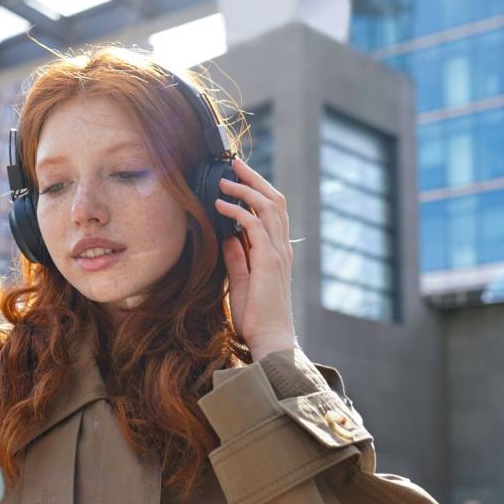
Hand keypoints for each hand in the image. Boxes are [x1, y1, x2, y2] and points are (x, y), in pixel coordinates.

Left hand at [215, 158, 297, 361]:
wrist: (270, 339)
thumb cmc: (257, 317)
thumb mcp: (242, 281)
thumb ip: (237, 257)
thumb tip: (228, 236)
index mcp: (277, 252)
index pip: (273, 211)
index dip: (258, 190)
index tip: (239, 178)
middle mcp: (281, 248)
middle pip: (275, 200)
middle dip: (254, 179)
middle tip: (235, 164)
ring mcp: (277, 254)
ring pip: (269, 207)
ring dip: (246, 189)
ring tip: (224, 180)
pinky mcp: (269, 262)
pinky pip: (256, 226)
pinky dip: (238, 211)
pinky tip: (221, 206)